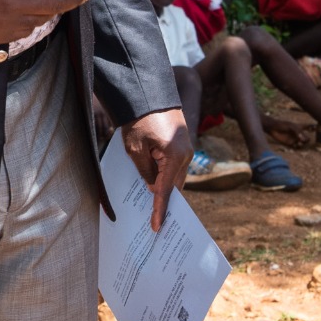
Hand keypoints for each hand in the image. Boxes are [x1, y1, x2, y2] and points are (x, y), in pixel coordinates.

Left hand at [122, 108, 191, 232]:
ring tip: (153, 205)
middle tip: (154, 221)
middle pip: (175, 186)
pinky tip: (155, 183)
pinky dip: (166, 176)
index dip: (160, 210)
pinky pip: (174, 166)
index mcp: (175, 156)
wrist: (147, 92)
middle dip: (165, 202)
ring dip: (164, 188)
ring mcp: (185, 149)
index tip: (156, 227)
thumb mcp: (135, 149)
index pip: (166, 191)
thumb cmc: (138, 119)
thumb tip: (153, 186)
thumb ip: (145, 171)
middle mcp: (185, 154)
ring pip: (175, 177)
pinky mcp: (181, 144)